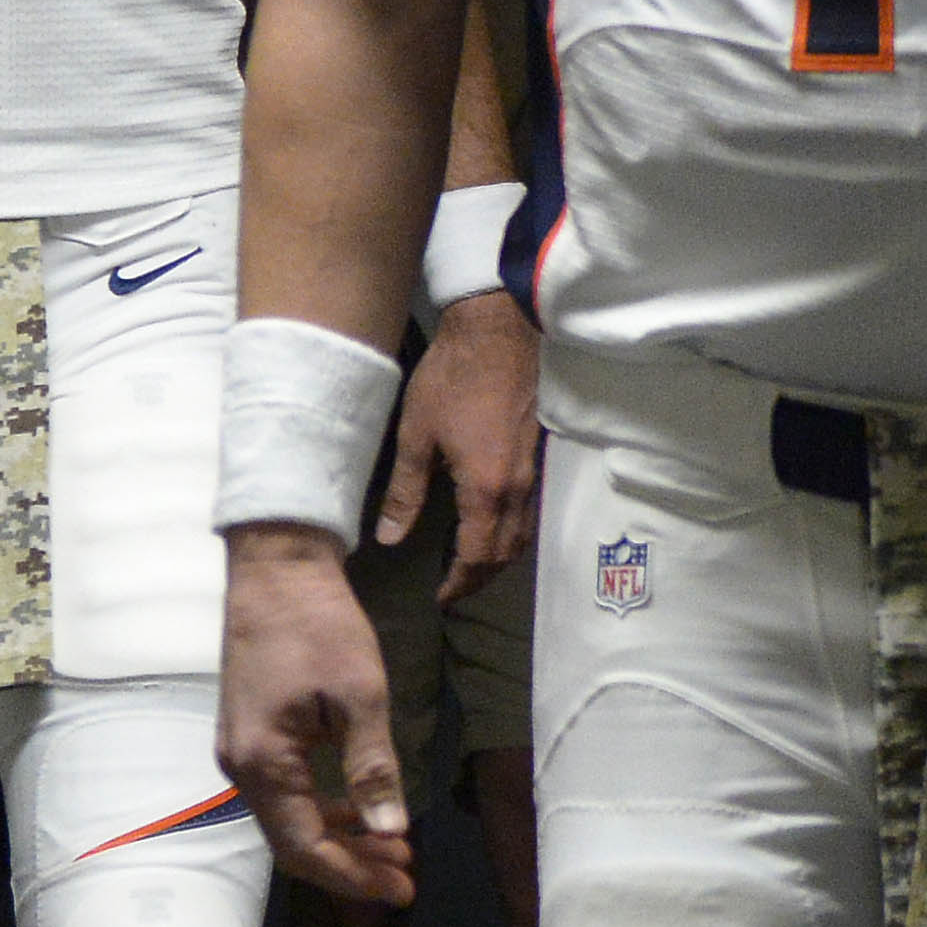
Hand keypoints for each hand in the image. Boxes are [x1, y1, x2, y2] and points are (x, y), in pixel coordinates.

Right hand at [218, 525, 415, 901]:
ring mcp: (241, 752)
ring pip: (290, 819)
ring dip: (341, 838)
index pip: (305, 846)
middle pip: (294, 842)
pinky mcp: (250, 736)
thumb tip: (390, 830)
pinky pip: (286, 793)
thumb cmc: (319, 623)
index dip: (354, 875)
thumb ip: (373, 766)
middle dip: (351, 864)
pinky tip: (361, 810)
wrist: (276, 567)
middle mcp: (240, 767)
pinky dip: (324, 809)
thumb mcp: (360, 695)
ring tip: (393, 848)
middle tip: (405, 875)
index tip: (402, 887)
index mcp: (262, 761)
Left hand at [378, 287, 540, 598]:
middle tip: (454, 587)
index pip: (478, 556)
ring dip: (498, 557)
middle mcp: (517, 489)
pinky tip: (489, 523)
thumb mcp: (416, 435)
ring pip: (522, 534)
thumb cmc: (452, 377)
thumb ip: (406, 492)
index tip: (440, 596)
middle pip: (506, 553)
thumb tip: (390, 538)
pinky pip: (528, 510)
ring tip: (469, 563)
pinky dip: (510, 530)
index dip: (459, 583)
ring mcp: (532, 472)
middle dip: (481, 577)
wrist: (498, 330)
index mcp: (487, 489)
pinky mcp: (536, 455)